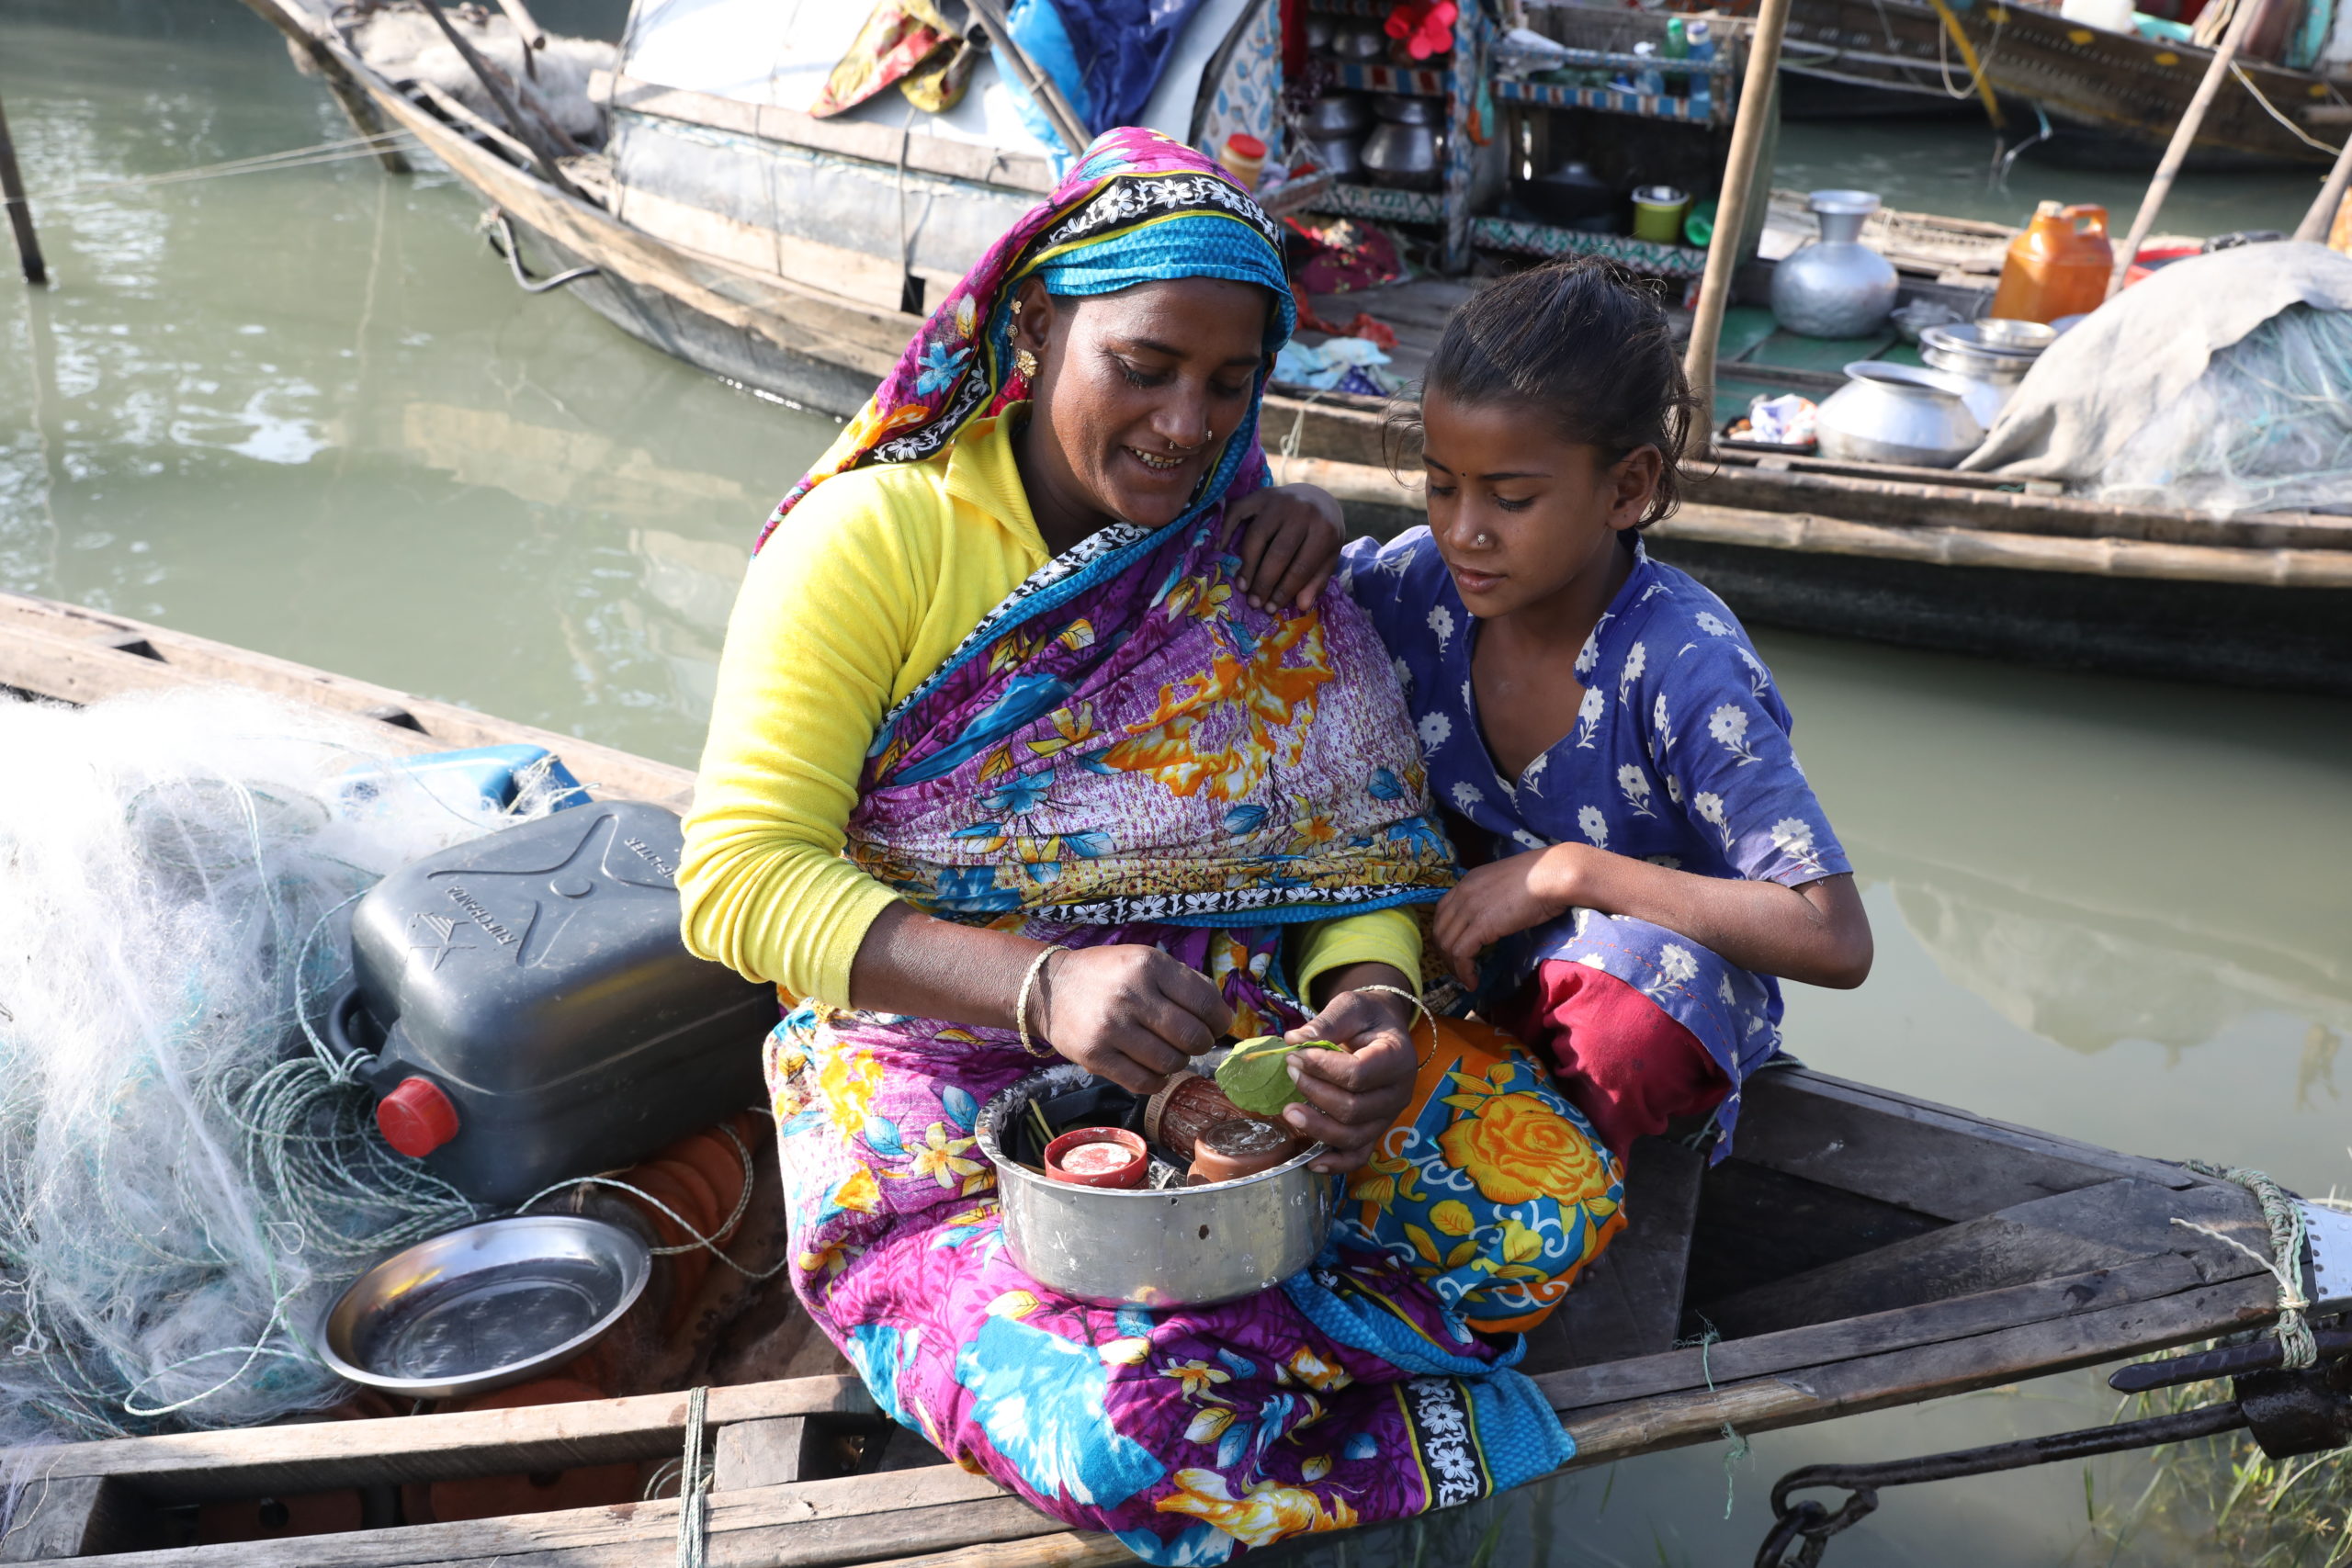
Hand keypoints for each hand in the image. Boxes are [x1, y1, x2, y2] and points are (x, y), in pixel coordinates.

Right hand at [1033, 944, 1233, 1095]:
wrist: (1051, 988)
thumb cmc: (1109, 975)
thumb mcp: (1146, 961)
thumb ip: (1185, 983)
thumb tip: (1222, 1015)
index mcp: (1149, 966)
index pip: (1206, 1002)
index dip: (1219, 1020)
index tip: (1215, 1025)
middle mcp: (1131, 995)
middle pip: (1192, 1037)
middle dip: (1200, 1044)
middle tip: (1191, 1041)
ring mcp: (1111, 1027)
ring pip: (1170, 1063)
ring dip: (1177, 1062)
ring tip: (1167, 1052)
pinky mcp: (1094, 1056)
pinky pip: (1144, 1083)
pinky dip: (1157, 1081)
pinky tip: (1153, 1070)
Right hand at [1224, 483, 1345, 611]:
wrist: (1317, 496)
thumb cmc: (1322, 532)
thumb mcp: (1329, 555)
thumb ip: (1317, 580)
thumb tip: (1301, 605)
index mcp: (1324, 530)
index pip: (1301, 567)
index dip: (1284, 591)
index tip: (1270, 608)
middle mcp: (1302, 512)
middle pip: (1278, 553)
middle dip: (1264, 583)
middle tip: (1254, 602)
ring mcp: (1279, 501)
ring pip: (1256, 536)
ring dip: (1247, 565)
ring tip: (1243, 586)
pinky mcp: (1260, 494)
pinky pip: (1237, 511)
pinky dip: (1227, 529)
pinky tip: (1221, 549)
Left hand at [1279, 988, 1417, 1172]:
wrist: (1383, 1028)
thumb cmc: (1367, 1017)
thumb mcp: (1350, 1007)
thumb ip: (1326, 1022)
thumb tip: (1294, 1040)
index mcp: (1398, 1058)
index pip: (1358, 1074)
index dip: (1322, 1068)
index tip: (1295, 1055)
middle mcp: (1399, 1093)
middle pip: (1354, 1109)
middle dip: (1315, 1094)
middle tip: (1290, 1072)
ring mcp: (1389, 1116)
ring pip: (1354, 1137)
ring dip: (1317, 1128)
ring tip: (1288, 1111)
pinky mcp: (1376, 1129)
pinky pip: (1360, 1155)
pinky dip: (1337, 1163)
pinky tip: (1312, 1161)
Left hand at [1430, 846, 1583, 987]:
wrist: (1552, 876)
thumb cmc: (1541, 877)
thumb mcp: (1507, 883)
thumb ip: (1493, 897)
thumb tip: (1496, 916)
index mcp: (1468, 881)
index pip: (1442, 911)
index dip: (1444, 934)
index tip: (1453, 950)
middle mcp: (1463, 893)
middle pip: (1439, 930)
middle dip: (1444, 954)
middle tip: (1456, 970)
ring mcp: (1470, 909)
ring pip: (1446, 944)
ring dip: (1453, 967)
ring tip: (1465, 980)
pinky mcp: (1481, 926)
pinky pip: (1461, 954)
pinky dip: (1464, 972)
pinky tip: (1473, 983)